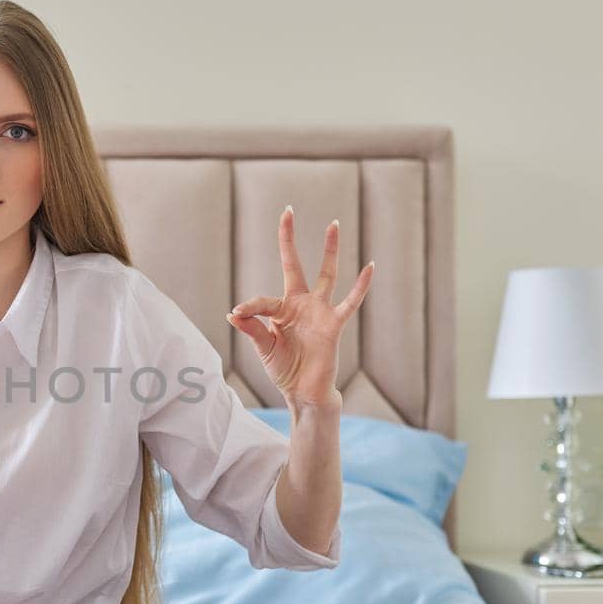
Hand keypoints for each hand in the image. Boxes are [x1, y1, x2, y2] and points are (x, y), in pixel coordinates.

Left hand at [227, 206, 373, 411]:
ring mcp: (318, 311)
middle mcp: (300, 304)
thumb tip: (233, 313)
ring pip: (326, 274)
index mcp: (280, 310)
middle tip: (288, 212)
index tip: (237, 314)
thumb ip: (252, 329)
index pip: (262, 300)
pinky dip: (361, 286)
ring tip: (334, 224)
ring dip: (330, 250)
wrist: (304, 391)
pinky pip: (350, 302)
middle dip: (289, 240)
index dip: (248, 307)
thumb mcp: (264, 348)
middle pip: (294, 265)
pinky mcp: (334, 324)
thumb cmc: (284, 369)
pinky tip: (369, 266)